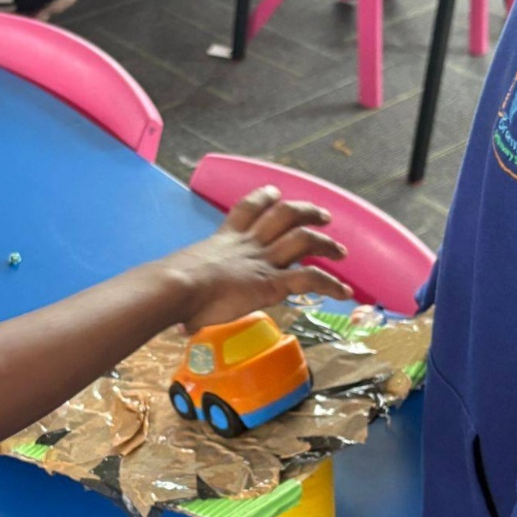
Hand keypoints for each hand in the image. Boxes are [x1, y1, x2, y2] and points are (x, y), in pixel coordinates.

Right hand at [173, 185, 350, 331]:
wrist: (179, 286)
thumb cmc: (172, 287)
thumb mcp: (181, 282)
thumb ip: (190, 298)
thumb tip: (184, 324)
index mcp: (224, 240)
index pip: (248, 209)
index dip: (264, 197)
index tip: (275, 192)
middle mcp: (247, 244)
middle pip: (284, 215)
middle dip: (306, 212)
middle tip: (322, 215)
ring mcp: (262, 261)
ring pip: (303, 239)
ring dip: (326, 243)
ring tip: (340, 250)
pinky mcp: (272, 282)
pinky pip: (310, 279)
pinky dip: (331, 284)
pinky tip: (344, 293)